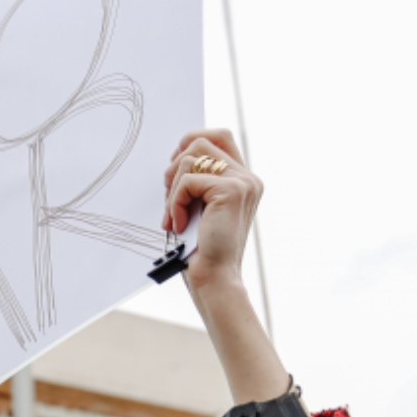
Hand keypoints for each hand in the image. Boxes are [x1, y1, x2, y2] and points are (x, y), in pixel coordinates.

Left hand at [162, 129, 262, 293]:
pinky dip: (174, 203)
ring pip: (192, 157)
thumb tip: (176, 157)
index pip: (219, 136)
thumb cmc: (202, 251)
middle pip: (202, 141)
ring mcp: (242, 182)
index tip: (174, 174)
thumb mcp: (199, 209)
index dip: (191, 144)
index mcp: (243, 181)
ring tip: (173, 217)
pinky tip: (177, 225)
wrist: (214, 279)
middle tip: (169, 196)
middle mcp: (248, 178)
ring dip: (173, 188)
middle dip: (176, 165)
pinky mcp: (230, 190)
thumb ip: (197, 183)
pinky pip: (188, 180)